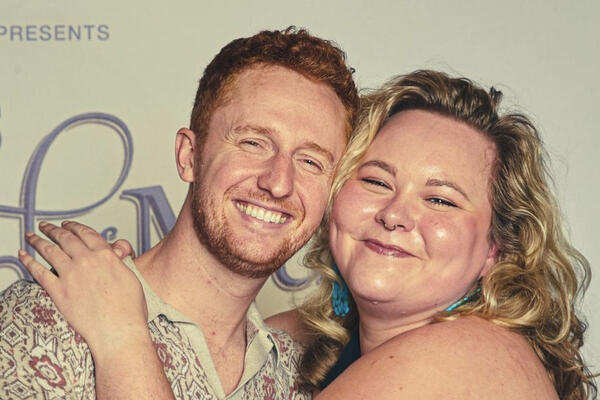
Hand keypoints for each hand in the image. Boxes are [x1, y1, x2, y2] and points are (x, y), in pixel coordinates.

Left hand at [18, 221, 148, 355]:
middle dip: (53, 230)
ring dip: (38, 240)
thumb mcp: (131, 277)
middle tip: (46, 226)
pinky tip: (22, 255)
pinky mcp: (59, 292)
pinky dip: (28, 261)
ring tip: (31, 236)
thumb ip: (118, 262)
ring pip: (49, 251)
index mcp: (106, 255)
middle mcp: (86, 260)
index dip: (74, 226)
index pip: (86, 234)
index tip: (68, 225)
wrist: (119, 331)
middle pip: (65, 238)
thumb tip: (112, 256)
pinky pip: (39, 272)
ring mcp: (71, 275)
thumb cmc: (130, 309)